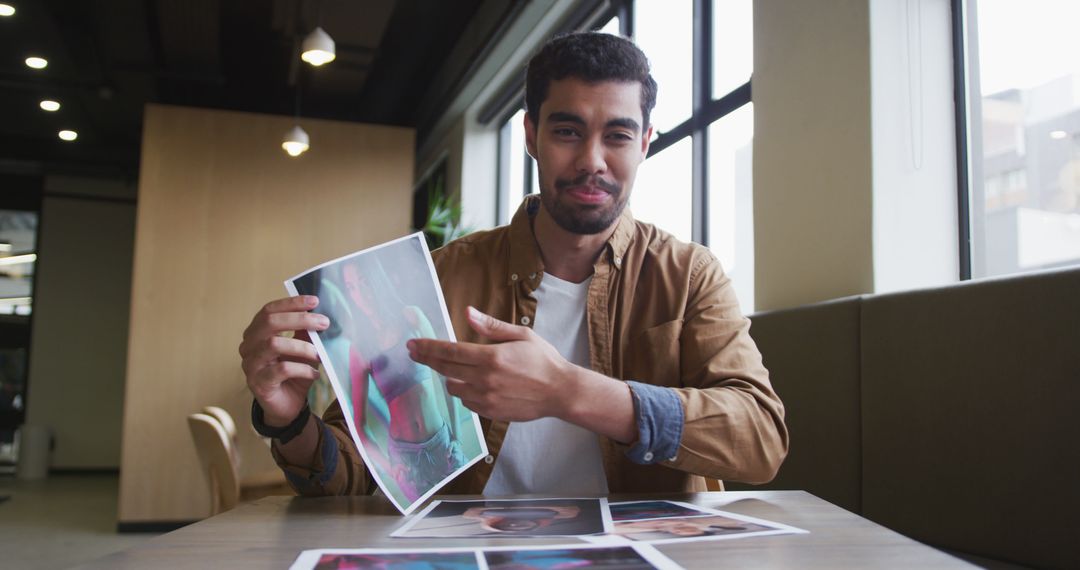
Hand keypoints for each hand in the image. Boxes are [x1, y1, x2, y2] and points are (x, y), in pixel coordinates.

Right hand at [239, 295, 328, 426]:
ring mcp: (250, 365)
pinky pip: (281, 370)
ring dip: (302, 347)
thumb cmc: (294, 374)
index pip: (269, 311)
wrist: (287, 406)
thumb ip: (305, 333)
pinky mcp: (258, 383)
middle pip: (270, 323)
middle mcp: (249, 346)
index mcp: (257, 332)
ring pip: (274, 344)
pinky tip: (315, 374)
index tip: (314, 301)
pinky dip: (302, 369)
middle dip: (300, 320)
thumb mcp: (303, 349)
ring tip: (320, 354)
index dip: (291, 303)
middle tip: (324, 323)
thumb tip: (318, 314)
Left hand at [407, 306, 571, 421]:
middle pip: (445, 369)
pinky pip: (467, 402)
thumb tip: (468, 313)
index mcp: (492, 357)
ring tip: (458, 370)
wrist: (560, 391)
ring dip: (451, 377)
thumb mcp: (521, 335)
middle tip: (415, 353)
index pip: (450, 351)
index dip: (428, 347)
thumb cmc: (543, 360)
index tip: (413, 344)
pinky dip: (466, 392)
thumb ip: (491, 326)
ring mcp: (486, 398)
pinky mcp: (490, 412)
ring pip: (454, 388)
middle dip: (427, 359)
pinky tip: (475, 385)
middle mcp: (485, 379)